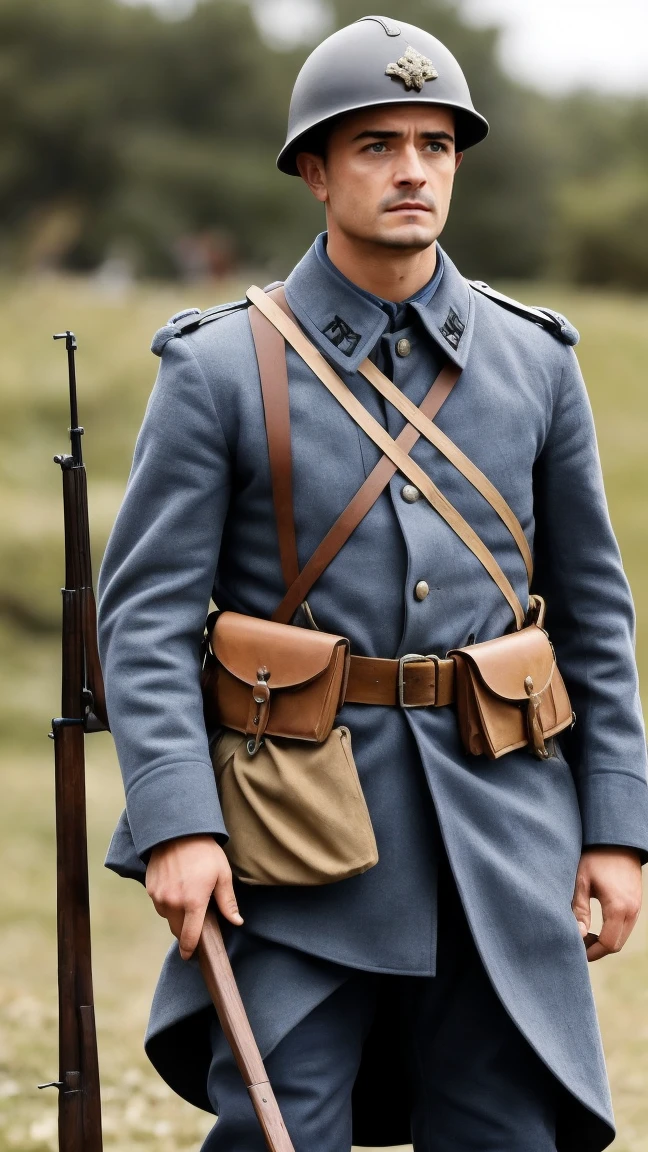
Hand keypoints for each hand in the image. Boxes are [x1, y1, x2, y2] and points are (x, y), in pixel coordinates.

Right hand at [146, 834, 242, 959]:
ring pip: (168, 917)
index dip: (190, 950)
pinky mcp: (150, 888)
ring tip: (188, 895)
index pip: (190, 937)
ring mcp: (159, 896)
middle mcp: (173, 903)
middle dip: (186, 930)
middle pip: (177, 930)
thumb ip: (228, 902)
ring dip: (177, 914)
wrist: (178, 830)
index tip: (191, 956)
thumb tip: (237, 922)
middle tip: (197, 918)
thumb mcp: (222, 875)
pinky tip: (177, 886)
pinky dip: (167, 902)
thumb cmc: (204, 852)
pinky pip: (159, 903)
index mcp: (193, 903)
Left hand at [572, 846, 642, 961]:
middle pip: (617, 944)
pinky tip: (596, 924)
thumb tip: (577, 934)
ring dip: (605, 940)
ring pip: (622, 935)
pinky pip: (626, 925)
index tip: (576, 950)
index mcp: (618, 908)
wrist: (617, 839)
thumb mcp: (581, 881)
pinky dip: (612, 930)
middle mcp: (631, 911)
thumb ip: (579, 909)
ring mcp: (636, 907)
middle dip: (598, 949)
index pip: (608, 944)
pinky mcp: (636, 902)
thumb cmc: (596, 857)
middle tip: (578, 943)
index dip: (591, 952)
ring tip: (584, 933)